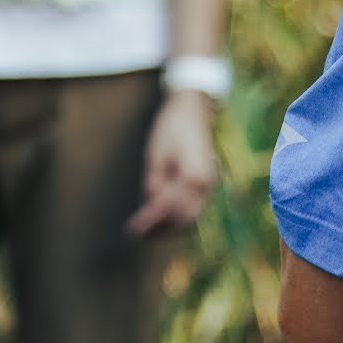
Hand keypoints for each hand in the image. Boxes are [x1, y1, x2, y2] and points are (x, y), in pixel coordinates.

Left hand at [126, 90, 217, 237]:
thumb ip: (155, 183)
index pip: (171, 207)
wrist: (193, 109)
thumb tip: (150, 207)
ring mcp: (209, 184)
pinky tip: (159, 218)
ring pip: (191, 216)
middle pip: (184, 219)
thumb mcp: (157, 155)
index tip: (133, 228)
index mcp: (194, 176)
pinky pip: (193, 207)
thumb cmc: (172, 128)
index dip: (151, 221)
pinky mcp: (206, 183)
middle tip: (136, 233)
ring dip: (170, 226)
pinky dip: (177, 216)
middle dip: (161, 230)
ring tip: (145, 231)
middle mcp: (207, 184)